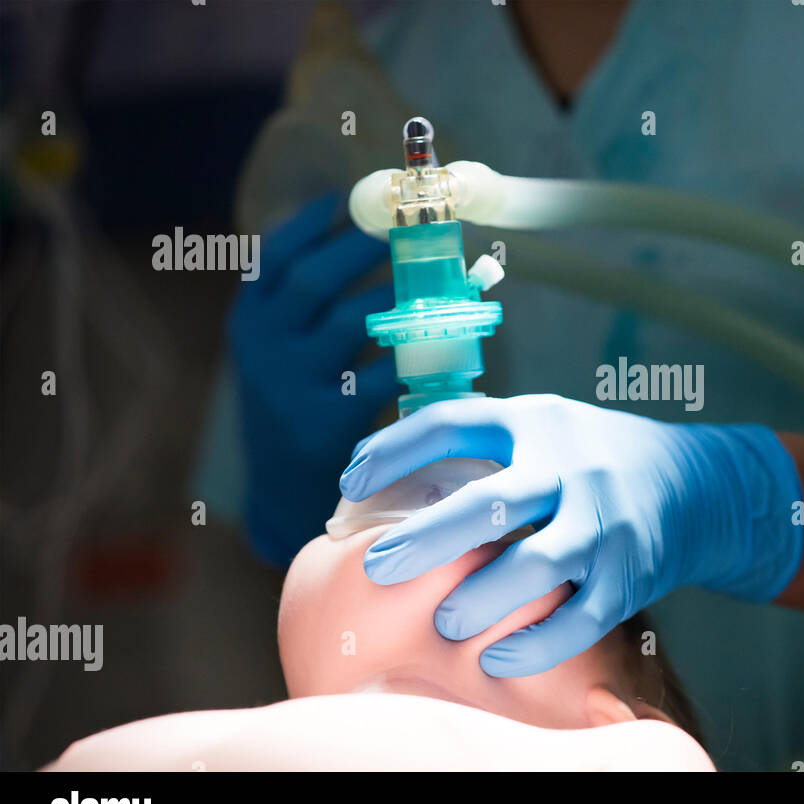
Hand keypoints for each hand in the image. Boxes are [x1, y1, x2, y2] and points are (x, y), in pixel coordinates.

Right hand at [229, 193, 399, 565]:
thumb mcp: (275, 352)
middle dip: (363, 246)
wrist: (281, 490)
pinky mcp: (327, 419)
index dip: (310, 222)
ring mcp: (291, 383)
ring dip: (397, 296)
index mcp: (248, 321)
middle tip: (403, 230)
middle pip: (314, 278)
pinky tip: (440, 342)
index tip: (345, 198)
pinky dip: (414, 355)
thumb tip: (361, 235)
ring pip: (353, 321)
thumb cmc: (294, 404)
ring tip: (430, 281)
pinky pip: (382, 373)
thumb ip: (300, 305)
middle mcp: (261, 346)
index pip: (273, 256)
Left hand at [338, 394, 803, 675]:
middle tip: (377, 566)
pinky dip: (536, 644)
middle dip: (428, 537)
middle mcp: (570, 467)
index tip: (350, 480)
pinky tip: (496, 658)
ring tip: (446, 621)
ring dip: (484, 597)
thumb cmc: (594, 460)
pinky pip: (580, 619)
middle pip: (492, 500)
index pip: (452, 423)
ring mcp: (604, 523)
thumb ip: (482, 449)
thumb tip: (387, 487)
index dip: (394, 449)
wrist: (697, 483)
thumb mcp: (543, 429)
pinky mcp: (629, 575)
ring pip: (539, 565)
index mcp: (534, 422)